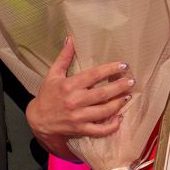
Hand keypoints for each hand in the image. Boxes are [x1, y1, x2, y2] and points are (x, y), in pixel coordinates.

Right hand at [25, 37, 132, 152]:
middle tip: (131, 81)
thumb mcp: (53, 74)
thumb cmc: (47, 94)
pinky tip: (120, 117)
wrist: (38, 119)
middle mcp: (75, 101)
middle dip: (119, 86)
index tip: (123, 65)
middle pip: (102, 93)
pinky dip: (112, 126)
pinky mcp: (81, 129)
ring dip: (118, 103)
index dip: (110, 69)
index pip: (94, 75)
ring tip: (128, 95)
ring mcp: (78, 117)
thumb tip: (71, 39)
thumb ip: (64, 57)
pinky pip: (100, 130)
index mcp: (69, 85)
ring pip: (104, 111)